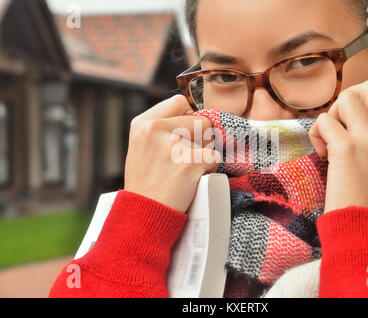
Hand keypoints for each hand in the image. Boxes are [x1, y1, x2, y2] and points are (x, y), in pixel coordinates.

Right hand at [124, 95, 219, 212]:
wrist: (145, 213)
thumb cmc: (147, 182)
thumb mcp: (142, 146)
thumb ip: (163, 127)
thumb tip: (198, 114)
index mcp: (143, 124)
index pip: (180, 102)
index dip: (188, 118)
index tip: (184, 135)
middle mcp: (156, 130)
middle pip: (200, 120)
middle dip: (199, 139)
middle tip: (182, 160)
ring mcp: (174, 145)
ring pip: (210, 138)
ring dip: (205, 153)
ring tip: (184, 170)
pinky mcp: (191, 162)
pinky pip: (215, 157)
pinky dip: (209, 168)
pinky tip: (192, 178)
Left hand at [309, 80, 367, 213]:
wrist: (360, 223)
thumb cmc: (365, 195)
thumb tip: (353, 115)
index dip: (361, 106)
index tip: (350, 128)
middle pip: (367, 87)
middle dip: (345, 102)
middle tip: (337, 127)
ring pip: (345, 98)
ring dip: (329, 117)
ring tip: (329, 142)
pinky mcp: (346, 147)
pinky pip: (324, 121)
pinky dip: (316, 135)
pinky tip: (323, 155)